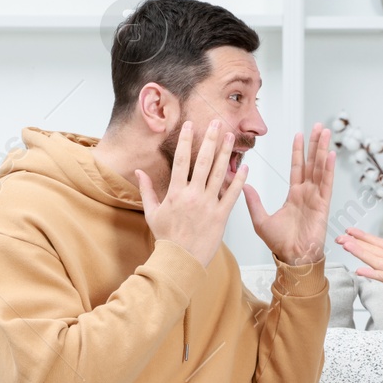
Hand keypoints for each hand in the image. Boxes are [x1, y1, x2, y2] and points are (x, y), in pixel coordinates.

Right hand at [135, 119, 247, 268]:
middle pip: (203, 161)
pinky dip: (239, 180)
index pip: (182, 160)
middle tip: (216, 123)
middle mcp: (193, 195)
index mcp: (176, 193)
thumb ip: (147, 190)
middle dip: (210, 140)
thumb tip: (138, 171)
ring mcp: (209, 205)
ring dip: (225, 153)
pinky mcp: (221, 216)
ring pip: (219, 174)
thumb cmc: (166, 237)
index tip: (190, 125)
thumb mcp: (151, 212)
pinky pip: (232, 195)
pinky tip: (244, 167)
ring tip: (231, 137)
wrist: (180, 260)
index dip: (186, 141)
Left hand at [242, 124, 335, 264]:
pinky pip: (326, 183)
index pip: (298, 168)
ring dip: (323, 150)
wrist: (292, 258)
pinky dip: (328, 168)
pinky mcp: (322, 205)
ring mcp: (316, 198)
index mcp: (295, 196)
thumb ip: (253, 202)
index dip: (299, 151)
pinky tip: (330, 154)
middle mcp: (307, 194)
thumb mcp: (261, 220)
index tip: (300, 134)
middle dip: (315, 144)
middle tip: (320, 126)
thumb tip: (243, 185)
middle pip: (312, 163)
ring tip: (326, 133)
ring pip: (320, 168)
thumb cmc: (279, 244)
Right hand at [336, 223, 382, 311]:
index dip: (364, 237)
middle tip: (339, 238)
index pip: (379, 244)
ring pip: (377, 261)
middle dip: (356, 244)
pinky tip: (361, 270)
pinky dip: (374, 274)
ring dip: (361, 254)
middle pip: (373, 252)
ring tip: (346, 246)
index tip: (350, 230)